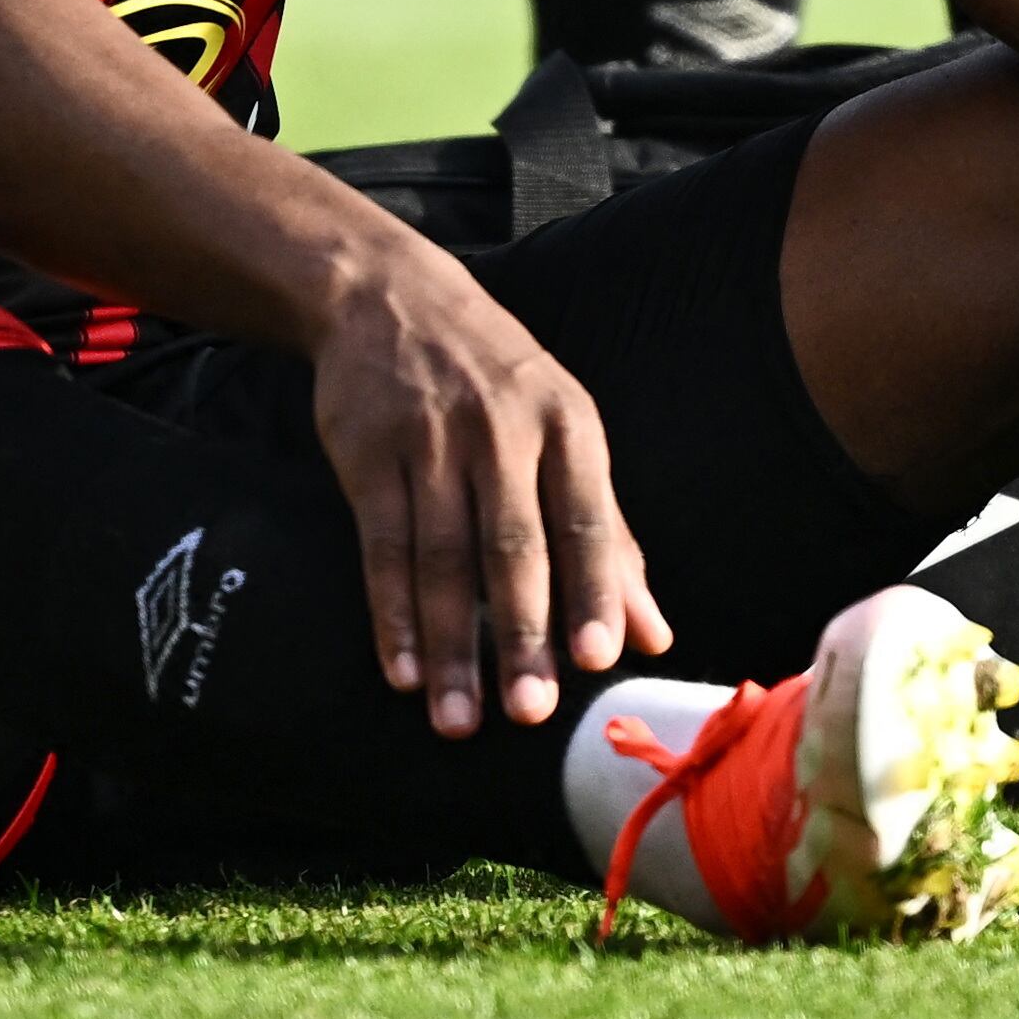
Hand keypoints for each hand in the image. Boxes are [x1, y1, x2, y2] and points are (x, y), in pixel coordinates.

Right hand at [305, 248, 669, 736]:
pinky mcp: (369, 455)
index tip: (597, 658)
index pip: (587, 517)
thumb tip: (649, 633)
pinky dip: (391, 614)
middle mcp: (502, 431)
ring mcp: (431, 442)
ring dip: (451, 646)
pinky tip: (403, 671)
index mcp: (567, 425)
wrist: (390, 298)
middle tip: (529, 712)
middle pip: (513, 546)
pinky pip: (381, 546)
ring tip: (459, 719)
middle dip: (522, 634)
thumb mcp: (565, 432)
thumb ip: (609, 536)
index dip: (594, 588)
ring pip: (443, 558)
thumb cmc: (497, 381)